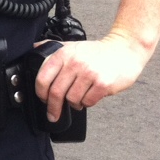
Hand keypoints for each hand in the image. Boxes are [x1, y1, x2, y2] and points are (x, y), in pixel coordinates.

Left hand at [34, 34, 148, 122]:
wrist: (126, 50)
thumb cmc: (97, 51)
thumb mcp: (72, 45)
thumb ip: (53, 49)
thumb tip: (33, 49)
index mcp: (63, 54)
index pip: (42, 79)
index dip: (40, 93)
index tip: (43, 100)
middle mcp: (74, 63)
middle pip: (56, 93)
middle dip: (53, 108)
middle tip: (53, 114)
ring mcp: (89, 73)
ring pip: (72, 99)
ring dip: (73, 104)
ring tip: (78, 98)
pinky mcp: (103, 83)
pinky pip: (88, 102)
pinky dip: (86, 103)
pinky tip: (89, 97)